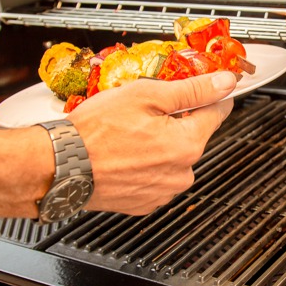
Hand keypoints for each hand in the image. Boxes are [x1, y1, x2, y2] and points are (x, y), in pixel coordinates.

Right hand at [67, 71, 236, 214]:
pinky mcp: (146, 203)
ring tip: (129, 135)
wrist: (62, 166)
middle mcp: (182, 172)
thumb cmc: (96, 131)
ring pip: (174, 157)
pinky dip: (146, 165)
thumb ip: (192, 89)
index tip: (204, 88)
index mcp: (187, 144)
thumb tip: (224, 82)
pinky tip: (125, 154)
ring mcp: (164, 191)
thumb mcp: (147, 95)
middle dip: (176, 121)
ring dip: (160, 144)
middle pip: (193, 136)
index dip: (209, 95)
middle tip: (145, 112)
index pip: (217, 112)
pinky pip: (157, 177)